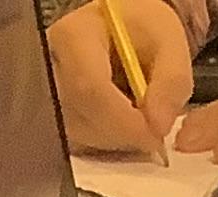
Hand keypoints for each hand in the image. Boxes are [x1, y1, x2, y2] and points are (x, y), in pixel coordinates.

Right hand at [46, 0, 192, 160]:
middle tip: (153, 133)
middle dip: (122, 134)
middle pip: (80, 119)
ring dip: (115, 141)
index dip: (122, 120)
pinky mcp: (49, 117)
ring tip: (138, 118)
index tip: (153, 136)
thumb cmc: (140, 30)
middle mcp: (49, 66)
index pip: (90, 88)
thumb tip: (159, 127)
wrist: (120, 30)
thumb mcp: (168, 41)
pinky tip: (121, 124)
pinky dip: (106, 144)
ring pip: (77, 137)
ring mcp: (45, 95)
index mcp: (74, 35)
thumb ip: (172, 80)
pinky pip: (76, 145)